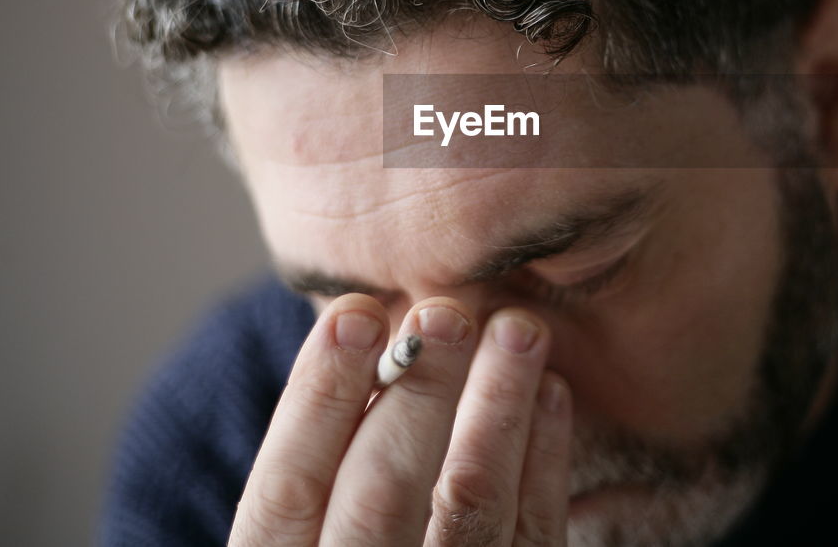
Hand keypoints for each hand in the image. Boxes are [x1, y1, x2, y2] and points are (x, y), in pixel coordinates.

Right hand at [229, 294, 571, 545]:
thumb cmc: (348, 537)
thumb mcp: (312, 514)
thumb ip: (327, 448)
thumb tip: (363, 326)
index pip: (288, 489)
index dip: (319, 397)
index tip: (356, 313)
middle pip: (382, 495)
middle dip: (417, 392)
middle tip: (446, 314)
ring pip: (474, 505)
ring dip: (498, 404)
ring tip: (517, 329)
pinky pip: (536, 530)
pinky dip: (546, 455)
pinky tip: (549, 390)